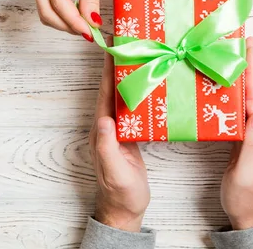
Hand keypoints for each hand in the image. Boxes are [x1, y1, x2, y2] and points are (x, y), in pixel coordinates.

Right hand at [28, 0, 111, 39]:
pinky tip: (78, 16)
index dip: (74, 22)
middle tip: (89, 34)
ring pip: (45, 9)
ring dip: (64, 22)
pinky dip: (62, 13)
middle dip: (67, 25)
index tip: (90, 34)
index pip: (59, 2)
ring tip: (85, 26)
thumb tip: (91, 23)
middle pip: (46, 10)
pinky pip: (47, 3)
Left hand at [89, 48, 149, 231]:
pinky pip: (135, 106)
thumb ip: (107, 146)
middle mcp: (108, 125)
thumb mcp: (115, 171)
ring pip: (124, 94)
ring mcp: (120, 129)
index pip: (104, 93)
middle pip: (112, 88)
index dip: (107, 69)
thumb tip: (104, 119)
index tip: (113, 46)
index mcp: (102, 130)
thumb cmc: (121, 193)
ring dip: (130, 74)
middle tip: (130, 42)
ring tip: (142, 54)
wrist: (125, 210)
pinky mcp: (131, 134)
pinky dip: (140, 90)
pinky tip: (150, 82)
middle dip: (118, 64)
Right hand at [221, 37, 252, 229]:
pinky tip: (227, 86)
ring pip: (250, 96)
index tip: (249, 47)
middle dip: (252, 64)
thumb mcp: (248, 172)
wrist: (250, 213)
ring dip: (246, 74)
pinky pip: (242, 107)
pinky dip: (237, 91)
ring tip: (236, 55)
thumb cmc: (248, 196)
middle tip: (245, 41)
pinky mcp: (245, 138)